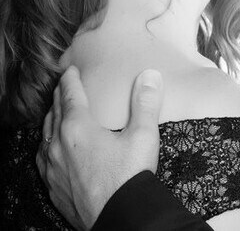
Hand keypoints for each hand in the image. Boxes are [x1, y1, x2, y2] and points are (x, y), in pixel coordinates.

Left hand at [36, 65, 163, 229]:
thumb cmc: (129, 175)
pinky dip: (48, 144)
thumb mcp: (143, 134)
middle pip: (54, 112)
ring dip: (52, 119)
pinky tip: (53, 147)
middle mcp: (59, 144)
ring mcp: (53, 167)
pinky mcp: (53, 186)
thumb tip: (150, 75)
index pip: (69, 94)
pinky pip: (43, 158)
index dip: (70, 79)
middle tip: (65, 86)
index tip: (71, 69)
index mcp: (78, 127)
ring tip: (58, 113)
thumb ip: (145, 102)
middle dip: (60, 96)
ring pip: (46, 134)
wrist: (119, 217)